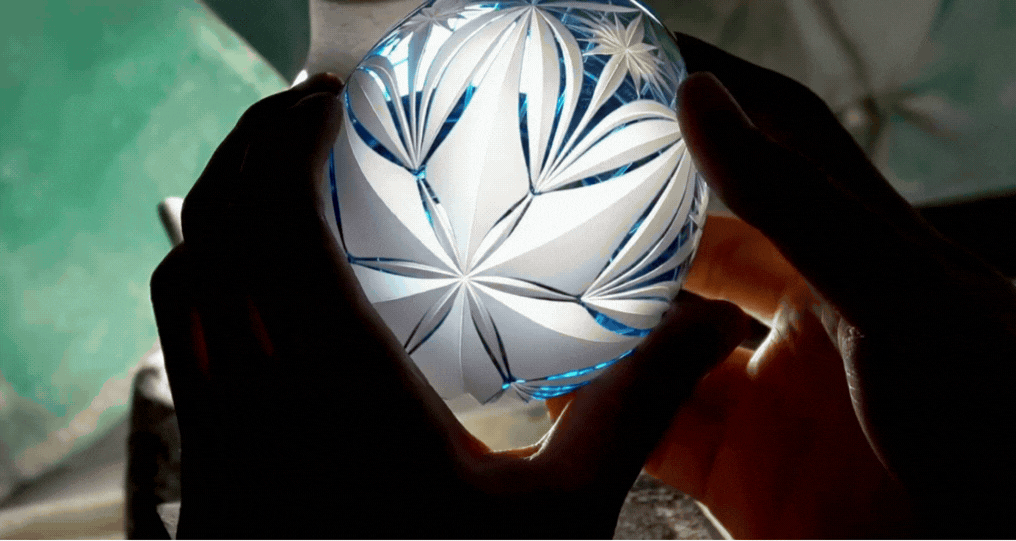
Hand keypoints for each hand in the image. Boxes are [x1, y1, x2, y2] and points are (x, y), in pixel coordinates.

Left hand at [150, 73, 749, 538]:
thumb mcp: (566, 514)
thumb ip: (635, 407)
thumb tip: (717, 327)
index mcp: (344, 401)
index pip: (277, 230)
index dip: (288, 143)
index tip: (337, 101)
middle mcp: (256, 410)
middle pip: (211, 230)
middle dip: (248, 146)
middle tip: (314, 116)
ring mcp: (217, 445)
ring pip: (180, 283)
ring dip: (222, 207)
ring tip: (289, 179)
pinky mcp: (204, 476)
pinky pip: (178, 344)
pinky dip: (209, 276)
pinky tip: (272, 281)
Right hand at [552, 34, 1015, 538]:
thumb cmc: (986, 423)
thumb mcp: (899, 296)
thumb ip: (798, 204)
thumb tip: (703, 99)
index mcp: (861, 251)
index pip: (777, 142)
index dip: (713, 91)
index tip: (636, 58)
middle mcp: (809, 312)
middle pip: (699, 243)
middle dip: (632, 216)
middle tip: (557, 183)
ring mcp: (769, 391)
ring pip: (660, 339)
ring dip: (602, 322)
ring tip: (531, 286)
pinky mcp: (738, 468)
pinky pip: (649, 429)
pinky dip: (597, 415)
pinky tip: (547, 393)